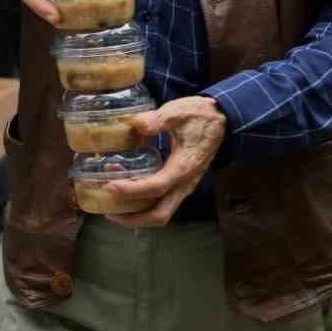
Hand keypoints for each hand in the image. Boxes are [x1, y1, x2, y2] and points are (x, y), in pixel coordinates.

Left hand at [103, 97, 227, 228]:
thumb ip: (157, 119)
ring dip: (137, 216)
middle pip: (159, 215)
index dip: (132, 190)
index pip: (156, 188)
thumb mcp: (178, 111)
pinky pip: (163, 204)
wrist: (223, 120)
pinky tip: (128, 193)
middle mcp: (185, 183)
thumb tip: (136, 124)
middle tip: (109, 213)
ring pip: (161, 213)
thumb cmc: (200, 116)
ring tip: (113, 208)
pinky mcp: (181, 184)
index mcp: (184, 167)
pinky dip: (144, 205)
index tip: (111, 186)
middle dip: (133, 219)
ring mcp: (185, 186)